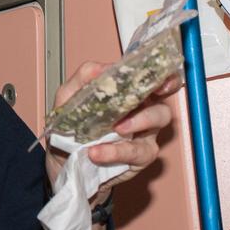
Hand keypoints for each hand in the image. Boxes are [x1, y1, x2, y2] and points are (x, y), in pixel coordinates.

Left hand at [43, 61, 179, 192]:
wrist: (64, 161)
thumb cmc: (72, 127)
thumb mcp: (68, 99)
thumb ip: (83, 79)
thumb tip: (99, 68)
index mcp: (129, 94)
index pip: (155, 80)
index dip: (166, 77)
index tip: (160, 80)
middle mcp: (143, 112)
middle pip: (164, 104)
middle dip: (156, 103)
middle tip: (136, 105)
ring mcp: (144, 135)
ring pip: (157, 123)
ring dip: (138, 122)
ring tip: (115, 128)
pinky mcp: (140, 157)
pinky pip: (136, 152)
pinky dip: (116, 151)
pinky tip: (97, 152)